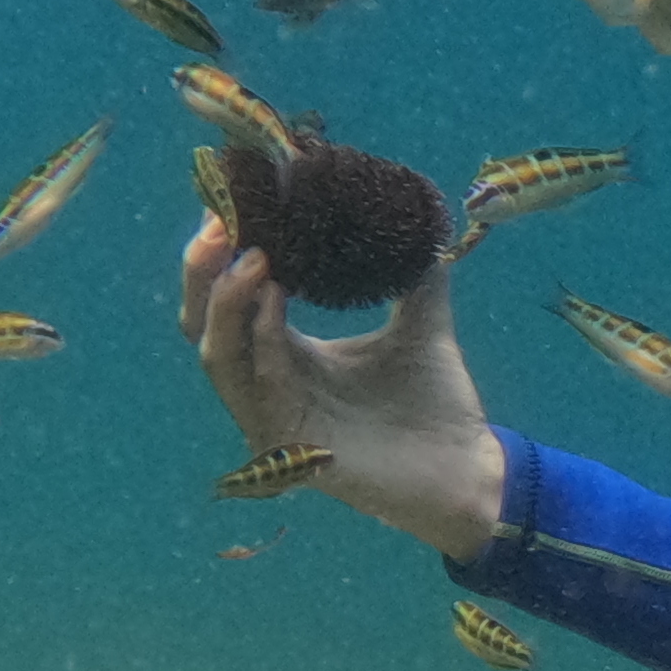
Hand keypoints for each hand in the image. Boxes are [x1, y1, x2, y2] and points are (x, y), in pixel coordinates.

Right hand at [177, 216, 509, 557]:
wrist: (467, 469)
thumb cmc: (436, 405)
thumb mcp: (421, 322)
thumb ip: (415, 272)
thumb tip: (421, 214)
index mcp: (286, 354)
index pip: (230, 301)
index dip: (221, 254)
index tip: (233, 201)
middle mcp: (268, 384)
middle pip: (203, 325)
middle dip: (203, 271)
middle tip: (222, 220)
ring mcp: (272, 418)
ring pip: (217, 356)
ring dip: (227, 302)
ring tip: (253, 255)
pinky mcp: (291, 447)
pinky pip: (260, 387)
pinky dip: (263, 339)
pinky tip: (275, 299)